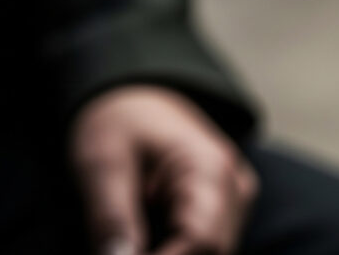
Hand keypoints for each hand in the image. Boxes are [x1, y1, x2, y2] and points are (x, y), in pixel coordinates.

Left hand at [70, 85, 257, 254]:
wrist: (136, 99)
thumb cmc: (119, 123)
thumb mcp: (103, 163)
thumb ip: (112, 217)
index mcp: (211, 170)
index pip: (202, 241)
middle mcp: (235, 189)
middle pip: (213, 252)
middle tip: (119, 251)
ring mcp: (235, 202)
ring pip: (213, 254)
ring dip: (172, 252)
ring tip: (127, 244)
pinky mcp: (225, 214)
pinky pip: (208, 248)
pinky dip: (176, 250)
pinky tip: (144, 242)